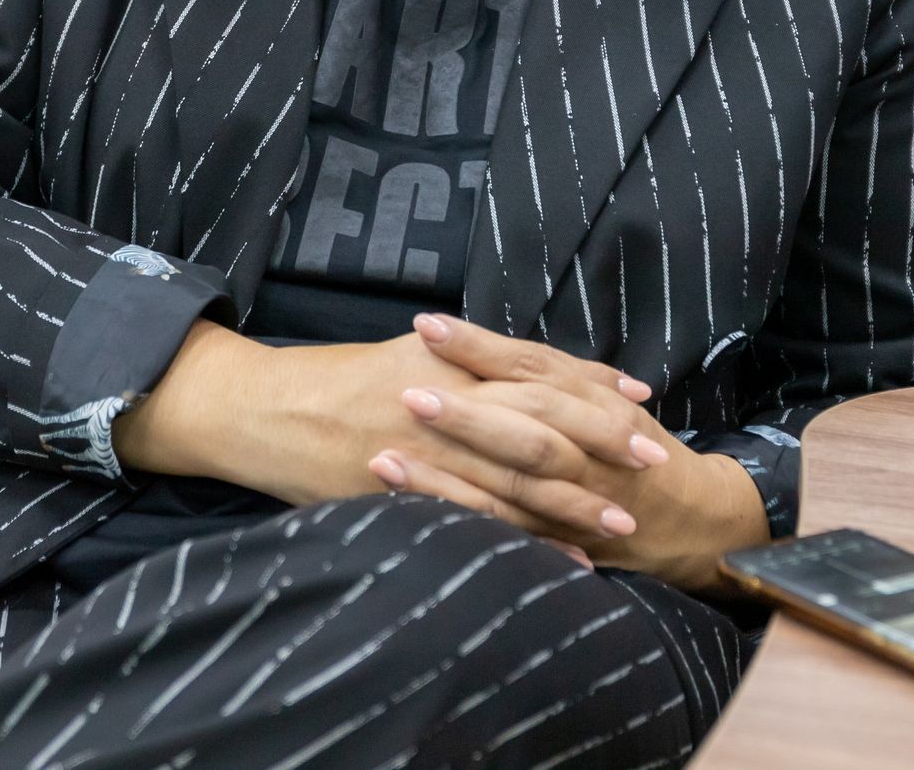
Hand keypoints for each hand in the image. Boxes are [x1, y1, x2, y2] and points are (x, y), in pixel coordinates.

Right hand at [112, 320, 642, 570]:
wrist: (261, 409)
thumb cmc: (334, 381)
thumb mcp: (405, 355)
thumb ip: (466, 362)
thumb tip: (526, 371)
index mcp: (447, 356)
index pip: (537, 368)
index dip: (592, 385)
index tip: (640, 401)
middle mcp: (443, 395)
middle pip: (540, 419)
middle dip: (600, 442)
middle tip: (652, 462)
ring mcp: (425, 446)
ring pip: (516, 475)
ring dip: (574, 500)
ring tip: (625, 521)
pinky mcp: (405, 489)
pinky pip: (476, 518)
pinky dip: (526, 538)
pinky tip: (563, 558)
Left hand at [366, 314, 769, 592]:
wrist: (692, 520)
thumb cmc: (638, 452)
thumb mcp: (611, 405)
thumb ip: (559, 377)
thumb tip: (485, 348)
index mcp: (595, 405)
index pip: (531, 367)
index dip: (480, 347)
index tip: (427, 326)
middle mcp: (586, 452)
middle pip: (522, 426)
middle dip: (463, 412)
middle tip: (404, 391)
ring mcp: (574, 502)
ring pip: (509, 487)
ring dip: (444, 475)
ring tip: (385, 456)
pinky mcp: (559, 543)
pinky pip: (508, 534)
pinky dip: (462, 522)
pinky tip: (415, 514)